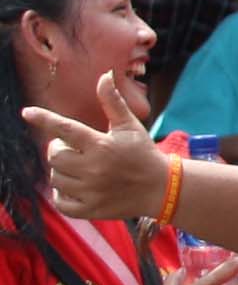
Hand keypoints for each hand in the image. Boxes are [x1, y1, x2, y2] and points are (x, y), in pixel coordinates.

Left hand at [24, 74, 171, 222]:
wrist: (162, 188)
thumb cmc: (143, 153)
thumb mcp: (130, 126)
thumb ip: (112, 102)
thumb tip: (104, 76)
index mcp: (102, 145)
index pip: (66, 129)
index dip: (44, 119)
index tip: (27, 113)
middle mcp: (94, 168)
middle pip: (54, 157)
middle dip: (58, 150)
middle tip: (71, 149)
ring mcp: (91, 191)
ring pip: (55, 178)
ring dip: (61, 171)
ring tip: (77, 167)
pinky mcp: (90, 209)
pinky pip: (60, 202)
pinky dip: (62, 194)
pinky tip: (73, 187)